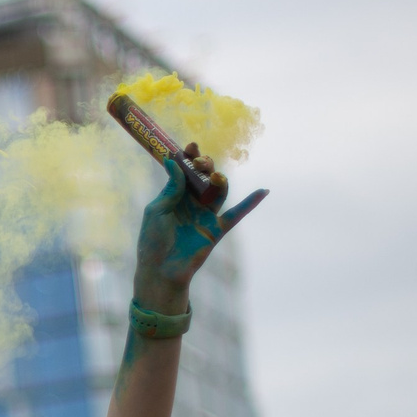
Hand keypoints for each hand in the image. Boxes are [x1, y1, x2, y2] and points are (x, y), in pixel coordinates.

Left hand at [130, 140, 265, 313]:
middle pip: (204, 178)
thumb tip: (174, 162)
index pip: (185, 172)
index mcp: (175, 197)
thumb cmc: (153, 241)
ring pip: (219, 191)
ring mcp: (206, 216)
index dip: (189, 158)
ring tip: (213, 176)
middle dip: (204, 165)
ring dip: (219, 179)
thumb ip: (170, 188)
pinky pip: (237, 214)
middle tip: (200, 161)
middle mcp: (192, 204)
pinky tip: (263, 191)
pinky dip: (250, 203)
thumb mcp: (157, 211)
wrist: (161, 270)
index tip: (190, 146)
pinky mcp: (216, 229)